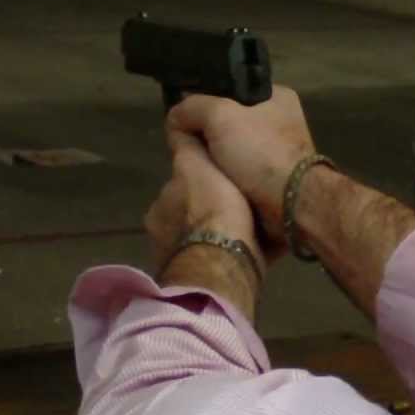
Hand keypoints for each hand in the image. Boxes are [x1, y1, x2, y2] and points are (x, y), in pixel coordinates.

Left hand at [145, 129, 259, 275]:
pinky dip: (231, 257)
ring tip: (251, 233)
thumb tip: (177, 128)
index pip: (179, 190)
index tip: (220, 182)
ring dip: (220, 237)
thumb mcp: (196, 166)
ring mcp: (182, 265)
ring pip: (204, 242)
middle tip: (239, 208)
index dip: (199, 183)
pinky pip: (219, 264)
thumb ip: (187, 149)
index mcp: (159, 210)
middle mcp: (163, 238)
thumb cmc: (213, 210)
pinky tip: (255, 253)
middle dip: (208, 213)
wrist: (224, 263)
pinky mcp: (203, 286)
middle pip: (189, 217)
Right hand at [166, 86, 313, 243]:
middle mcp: (281, 122)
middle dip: (207, 135)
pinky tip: (211, 183)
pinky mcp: (274, 181)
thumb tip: (175, 118)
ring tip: (195, 166)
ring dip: (214, 159)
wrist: (291, 205)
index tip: (185, 118)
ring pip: (232, 151)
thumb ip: (192, 108)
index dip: (205, 102)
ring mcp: (279, 154)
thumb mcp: (219, 116)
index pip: (231, 91)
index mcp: (277, 97)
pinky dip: (226, 178)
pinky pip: (240, 174)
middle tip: (186, 145)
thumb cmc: (260, 153)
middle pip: (229, 123)